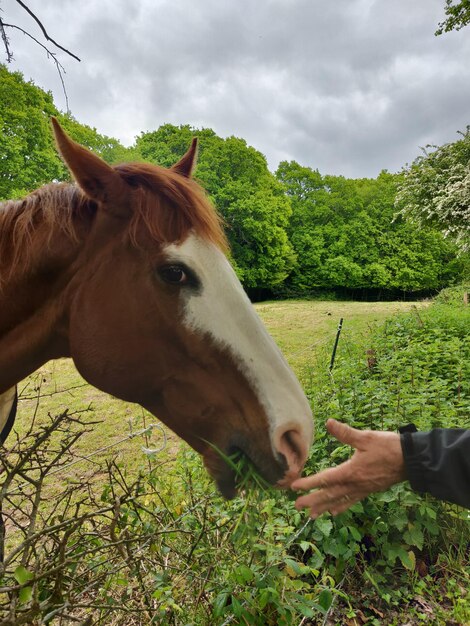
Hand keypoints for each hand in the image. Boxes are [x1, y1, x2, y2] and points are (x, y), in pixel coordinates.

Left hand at [292, 419, 406, 517]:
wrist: (411, 460)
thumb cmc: (389, 447)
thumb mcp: (366, 437)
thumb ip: (346, 433)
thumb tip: (328, 423)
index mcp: (351, 471)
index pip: (325, 479)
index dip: (309, 483)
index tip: (294, 487)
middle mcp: (355, 484)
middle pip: (329, 494)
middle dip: (312, 500)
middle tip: (296, 505)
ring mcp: (363, 489)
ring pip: (340, 500)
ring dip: (324, 507)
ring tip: (311, 515)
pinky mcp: (370, 490)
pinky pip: (352, 501)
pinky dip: (342, 506)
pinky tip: (335, 512)